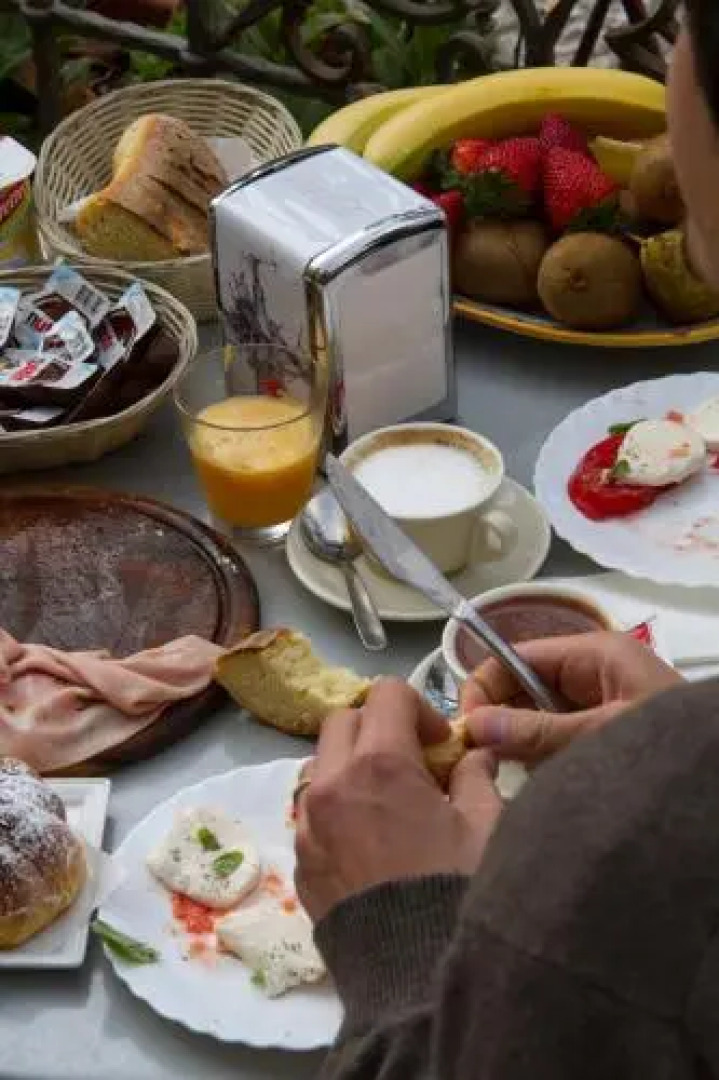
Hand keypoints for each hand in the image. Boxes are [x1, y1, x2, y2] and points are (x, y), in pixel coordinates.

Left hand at [295, 678, 501, 923]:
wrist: (415, 977)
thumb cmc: (456, 892)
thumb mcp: (486, 827)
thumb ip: (477, 777)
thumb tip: (475, 757)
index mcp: (379, 763)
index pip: (386, 694)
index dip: (418, 707)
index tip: (440, 743)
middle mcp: (331, 784)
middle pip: (343, 721)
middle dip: (378, 728)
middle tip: (412, 764)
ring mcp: (308, 825)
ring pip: (319, 766)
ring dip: (350, 767)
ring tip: (386, 804)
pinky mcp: (299, 863)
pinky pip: (310, 815)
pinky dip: (335, 810)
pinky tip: (368, 842)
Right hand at [461, 631, 681, 763]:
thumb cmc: (666, 750)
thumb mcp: (600, 738)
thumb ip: (536, 733)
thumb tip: (473, 725)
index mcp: (595, 654)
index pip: (518, 657)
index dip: (485, 686)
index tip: (465, 728)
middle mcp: (594, 672)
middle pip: (525, 686)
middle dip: (501, 718)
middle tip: (481, 760)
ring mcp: (602, 704)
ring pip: (539, 716)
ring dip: (522, 743)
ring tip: (509, 774)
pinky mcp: (607, 734)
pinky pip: (560, 738)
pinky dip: (545, 759)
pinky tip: (541, 782)